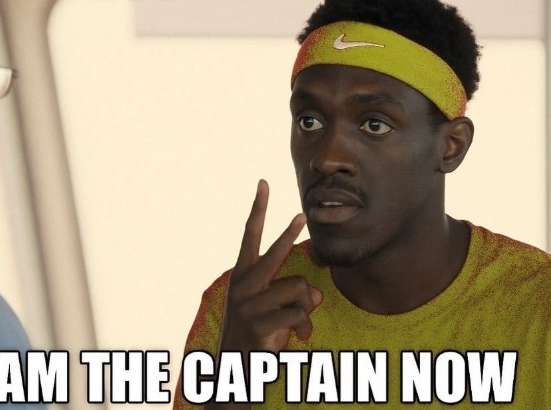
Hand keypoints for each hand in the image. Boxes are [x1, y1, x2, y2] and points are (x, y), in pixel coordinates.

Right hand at [218, 180, 322, 353]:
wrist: (235, 367)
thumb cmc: (257, 332)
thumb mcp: (274, 308)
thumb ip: (294, 294)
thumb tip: (315, 297)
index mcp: (242, 274)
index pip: (250, 234)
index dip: (258, 209)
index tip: (263, 183)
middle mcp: (242, 284)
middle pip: (275, 253)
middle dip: (289, 234)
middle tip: (302, 215)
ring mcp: (248, 304)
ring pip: (297, 288)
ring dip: (306, 308)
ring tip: (300, 327)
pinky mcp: (258, 324)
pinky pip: (298, 314)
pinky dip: (305, 328)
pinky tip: (299, 339)